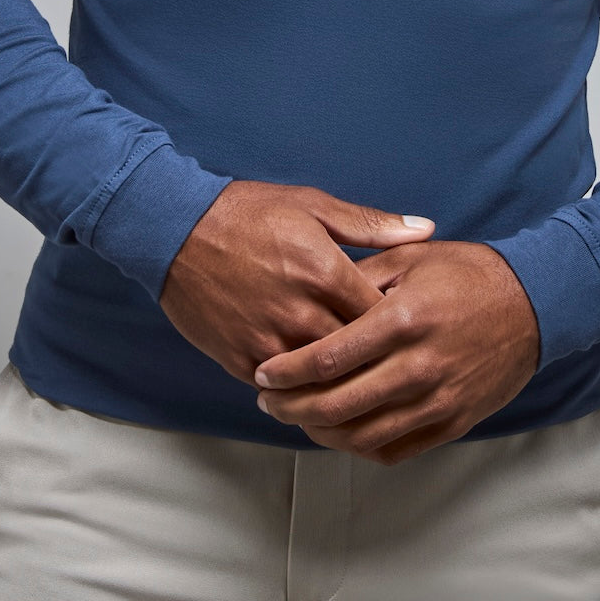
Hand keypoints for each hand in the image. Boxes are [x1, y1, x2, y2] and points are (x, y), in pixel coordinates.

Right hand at [158, 179, 435, 387]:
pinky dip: (303, 393)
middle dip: (377, 361)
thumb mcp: (313, 206)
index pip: (383, 317)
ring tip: (364, 386)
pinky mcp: (241, 358)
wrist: (174, 228)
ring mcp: (269, 340)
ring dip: (342, 384)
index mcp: (325, 272)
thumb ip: (372, 225)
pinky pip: (284, 391)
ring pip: (323, 382)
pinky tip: (319, 391)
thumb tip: (425, 230)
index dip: (400, 326)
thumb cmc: (246, 212)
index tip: (410, 328)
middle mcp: (300, 311)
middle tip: (398, 366)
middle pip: (358, 356)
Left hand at [252, 240, 540, 465]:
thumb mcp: (412, 259)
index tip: (263, 372)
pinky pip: (395, 449)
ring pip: (362, 435)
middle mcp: (418, 366)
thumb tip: (314, 294)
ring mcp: (438, 399)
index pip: (328, 358)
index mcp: (402, 320)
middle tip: (268, 401)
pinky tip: (340, 431)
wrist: (535, 303)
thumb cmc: (470, 274)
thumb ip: (361, 276)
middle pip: (337, 404)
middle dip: (292, 407)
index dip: (287, 371)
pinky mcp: (453, 421)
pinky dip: (360, 446)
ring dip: (320, 432)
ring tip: (298, 417)